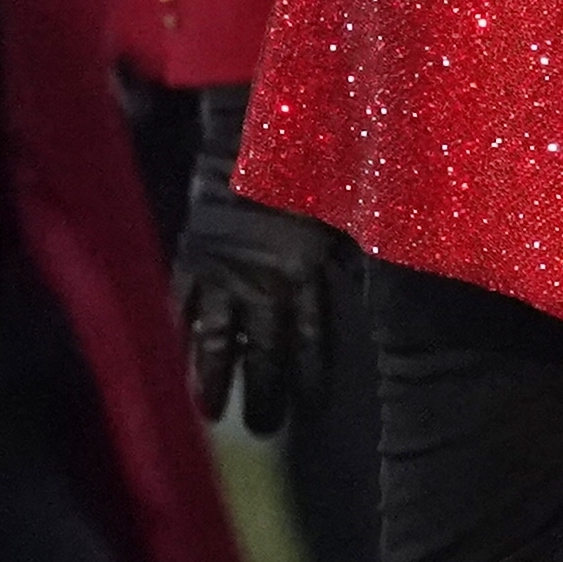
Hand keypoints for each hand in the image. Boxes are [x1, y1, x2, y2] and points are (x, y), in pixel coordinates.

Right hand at [172, 84, 345, 437]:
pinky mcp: (190, 258)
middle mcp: (261, 281)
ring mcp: (221, 273)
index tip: (312, 407)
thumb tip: (390, 272)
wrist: (246, 133)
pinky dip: (177, 333)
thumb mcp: (342, 209)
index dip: (309, 373)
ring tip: (210, 413)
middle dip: (263, 392)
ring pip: (215, 337)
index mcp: (301, 269)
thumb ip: (354, 250)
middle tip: (263, 428)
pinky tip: (172, 360)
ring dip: (213, 377)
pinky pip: (180, 304)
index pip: (308, 336)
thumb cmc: (306, 165)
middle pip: (262, 350)